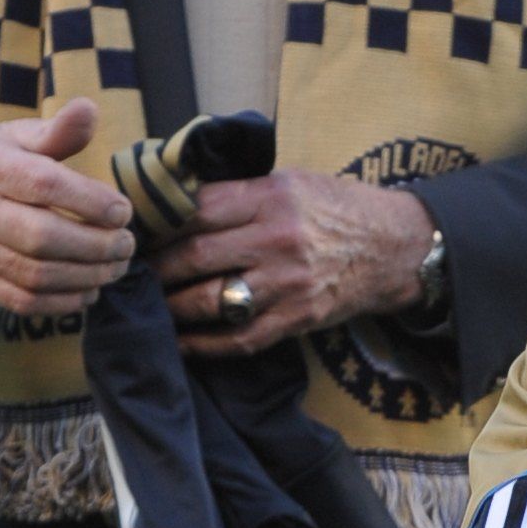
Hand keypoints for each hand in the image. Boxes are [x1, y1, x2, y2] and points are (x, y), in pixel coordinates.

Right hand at [0, 101, 134, 319]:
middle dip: (96, 246)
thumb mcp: (14, 137)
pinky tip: (89, 290)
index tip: (122, 212)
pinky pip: (24, 301)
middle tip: (126, 246)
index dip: (91, 202)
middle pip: (42, 237)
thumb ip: (56, 131)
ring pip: (37, 274)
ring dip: (87, 276)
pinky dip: (64, 302)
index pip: (44, 184)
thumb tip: (89, 110)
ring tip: (115, 266)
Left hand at [158, 170, 434, 356]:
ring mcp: (286, 284)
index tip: (138, 231)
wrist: (393, 247)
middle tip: (133, 273)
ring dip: (172, 307)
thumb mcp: (288, 182)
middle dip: (156, 268)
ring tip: (152, 305)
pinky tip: (183, 341)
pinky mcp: (297, 319)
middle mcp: (276, 240)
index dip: (158, 223)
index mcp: (270, 198)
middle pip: (194, 257)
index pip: (196, 209)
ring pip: (209, 301)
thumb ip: (238, 193)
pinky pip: (238, 339)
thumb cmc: (335, 209)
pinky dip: (203, 344)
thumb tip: (175, 200)